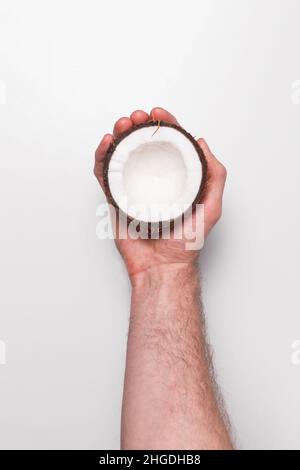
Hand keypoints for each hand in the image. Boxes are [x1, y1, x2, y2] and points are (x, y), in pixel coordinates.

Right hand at [94, 107, 226, 278]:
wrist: (162, 267)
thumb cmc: (186, 243)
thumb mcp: (211, 207)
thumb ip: (215, 176)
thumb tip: (201, 143)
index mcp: (175, 178)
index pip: (169, 145)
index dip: (164, 125)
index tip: (159, 113)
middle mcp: (154, 180)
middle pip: (143, 145)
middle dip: (138, 125)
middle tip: (137, 117)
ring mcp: (133, 188)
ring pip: (123, 155)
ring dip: (120, 135)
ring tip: (122, 125)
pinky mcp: (116, 199)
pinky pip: (106, 174)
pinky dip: (102, 157)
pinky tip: (108, 144)